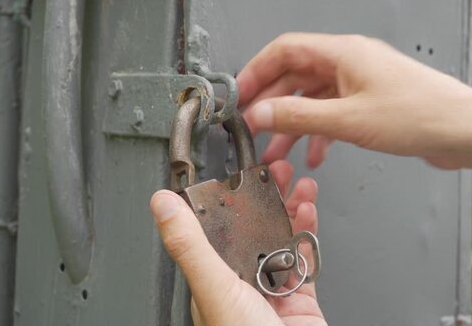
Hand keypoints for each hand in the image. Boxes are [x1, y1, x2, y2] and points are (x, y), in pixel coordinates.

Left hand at [150, 160, 325, 325]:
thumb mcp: (214, 287)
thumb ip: (191, 244)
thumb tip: (161, 205)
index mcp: (214, 278)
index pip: (220, 226)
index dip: (232, 196)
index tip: (242, 171)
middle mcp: (242, 282)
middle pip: (255, 228)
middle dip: (269, 196)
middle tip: (279, 171)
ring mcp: (272, 291)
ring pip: (282, 240)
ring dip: (293, 210)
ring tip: (302, 187)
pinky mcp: (299, 300)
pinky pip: (305, 261)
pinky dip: (310, 236)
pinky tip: (310, 217)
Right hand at [238, 33, 471, 184]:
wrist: (465, 131)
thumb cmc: (421, 115)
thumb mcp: (348, 120)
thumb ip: (299, 116)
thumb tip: (259, 113)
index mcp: (343, 53)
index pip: (284, 51)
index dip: (256, 71)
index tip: (238, 96)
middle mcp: (350, 63)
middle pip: (296, 76)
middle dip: (272, 104)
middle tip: (251, 127)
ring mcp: (361, 83)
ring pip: (314, 99)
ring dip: (294, 124)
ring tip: (277, 151)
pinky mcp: (372, 104)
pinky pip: (334, 114)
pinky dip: (320, 133)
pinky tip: (315, 155)